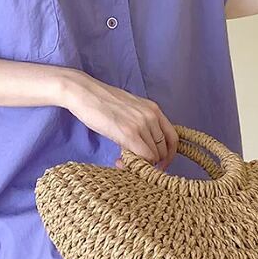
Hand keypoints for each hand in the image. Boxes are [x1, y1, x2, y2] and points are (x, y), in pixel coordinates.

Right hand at [59, 69, 178, 169]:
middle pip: (163, 150)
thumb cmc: (102, 101)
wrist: (85, 93)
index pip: (172, 138)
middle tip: (134, 164)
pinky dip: (134, 164)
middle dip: (151, 162)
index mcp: (154, 109)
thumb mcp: (129, 109)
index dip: (167, 155)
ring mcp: (142, 125)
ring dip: (140, 164)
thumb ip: (141, 124)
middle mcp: (152, 116)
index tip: (158, 163)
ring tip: (122, 161)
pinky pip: (143, 157)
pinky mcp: (129, 133)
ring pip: (153, 156)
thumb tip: (144, 147)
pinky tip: (119, 161)